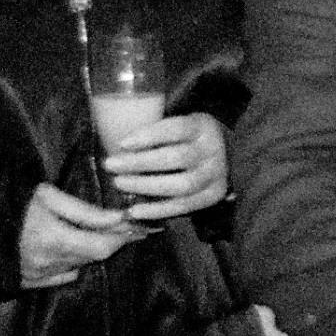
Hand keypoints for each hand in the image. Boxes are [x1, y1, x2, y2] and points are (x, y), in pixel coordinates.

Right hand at [18, 182, 138, 286]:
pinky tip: (70, 246)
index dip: (125, 237)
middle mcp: (48, 264)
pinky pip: (63, 275)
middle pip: (95, 256)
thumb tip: (120, 219)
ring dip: (92, 250)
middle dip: (112, 241)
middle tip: (127, 227)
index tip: (141, 226)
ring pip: (80, 265)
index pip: (104, 246)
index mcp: (53, 241)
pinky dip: (72, 262)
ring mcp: (38, 276)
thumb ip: (85, 211)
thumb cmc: (10, 202)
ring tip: (98, 231)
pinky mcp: (28, 283)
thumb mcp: (48, 197)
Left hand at [103, 109, 229, 220]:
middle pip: (177, 158)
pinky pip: (184, 206)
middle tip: (111, 165)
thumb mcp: (178, 124)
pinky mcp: (213, 195)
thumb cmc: (187, 137)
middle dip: (140, 163)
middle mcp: (213, 150)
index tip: (122, 143)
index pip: (176, 129)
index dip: (149, 136)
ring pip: (181, 185)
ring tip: (120, 183)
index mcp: (203, 126)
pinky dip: (157, 210)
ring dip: (146, 186)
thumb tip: (116, 142)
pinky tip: (135, 210)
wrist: (225, 153)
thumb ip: (155, 131)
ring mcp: (216, 175)